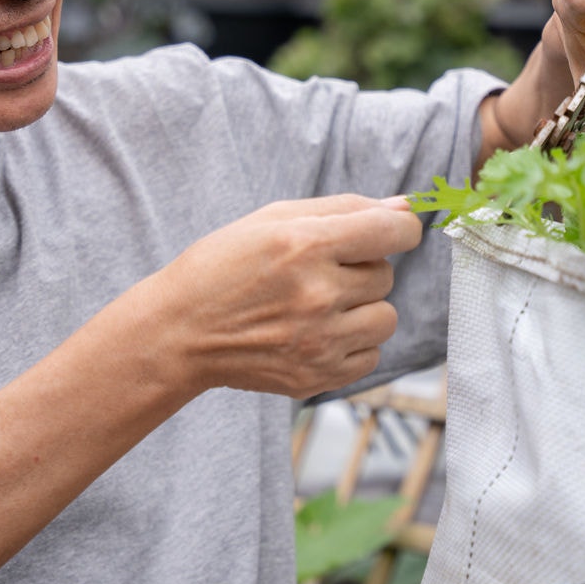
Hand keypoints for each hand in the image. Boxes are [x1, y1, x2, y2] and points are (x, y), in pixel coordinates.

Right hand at [140, 195, 423, 399]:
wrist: (180, 331)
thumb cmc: (223, 266)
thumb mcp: (274, 219)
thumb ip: (344, 208)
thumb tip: (404, 207)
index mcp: (305, 245)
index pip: (394, 233)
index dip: (401, 229)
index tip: (391, 233)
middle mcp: (317, 294)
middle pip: (386, 275)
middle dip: (361, 269)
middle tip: (318, 272)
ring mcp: (318, 341)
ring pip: (386, 318)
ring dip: (363, 309)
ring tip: (321, 305)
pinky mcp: (316, 376)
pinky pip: (371, 356)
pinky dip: (352, 344)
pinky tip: (316, 333)